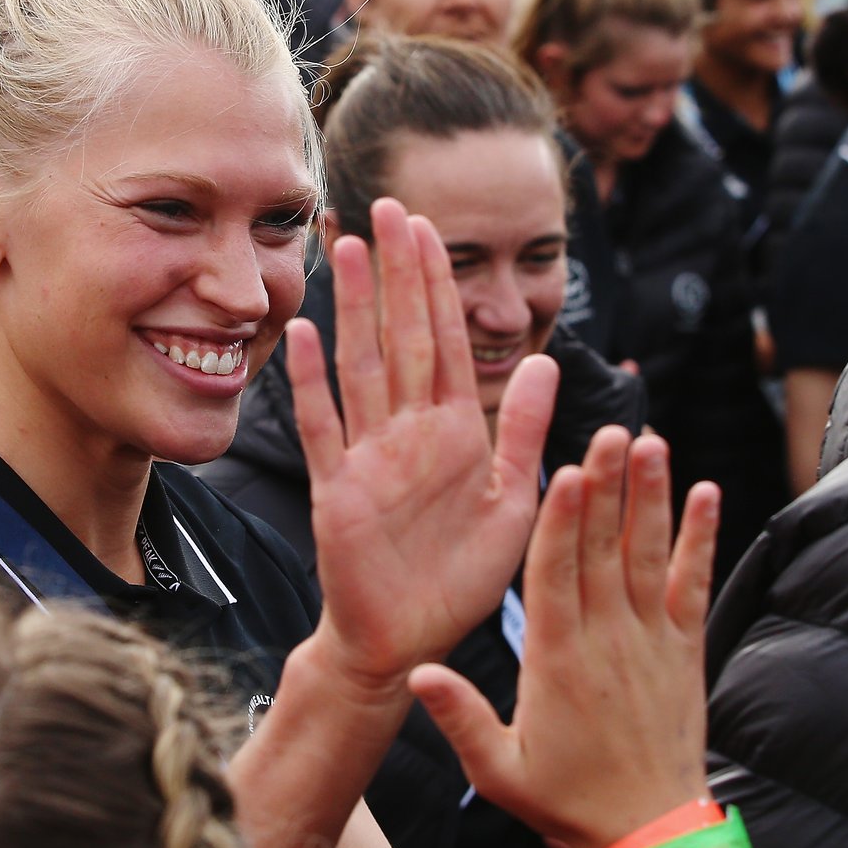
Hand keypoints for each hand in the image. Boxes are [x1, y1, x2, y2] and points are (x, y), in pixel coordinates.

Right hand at [288, 198, 558, 685]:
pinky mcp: (337, 490)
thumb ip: (525, 432)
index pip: (448, 342)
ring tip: (349, 249)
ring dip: (356, 307)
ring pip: (362, 366)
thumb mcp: (514, 504)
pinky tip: (302, 336)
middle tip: (388, 207)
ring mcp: (368, 457)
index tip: (429, 228)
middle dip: (398, 272)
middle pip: (402, 336)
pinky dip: (311, 383)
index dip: (439, 284)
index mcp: (457, 433)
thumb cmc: (459, 580)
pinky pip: (324, 428)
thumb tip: (545, 361)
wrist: (407, 641)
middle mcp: (410, 433)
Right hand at [409, 428, 720, 847]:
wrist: (651, 832)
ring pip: (649, 555)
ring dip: (651, 497)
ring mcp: (651, 642)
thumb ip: (460, 717)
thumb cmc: (566, 800)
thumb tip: (416, 673)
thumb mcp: (498, 769)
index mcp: (558, 659)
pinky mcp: (684, 650)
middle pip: (604, 549)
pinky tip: (706, 494)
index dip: (562, 519)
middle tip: (610, 431)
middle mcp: (607, 639)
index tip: (566, 467)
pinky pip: (692, 584)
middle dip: (607, 486)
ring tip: (651, 442)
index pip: (557, 574)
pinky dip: (702, 538)